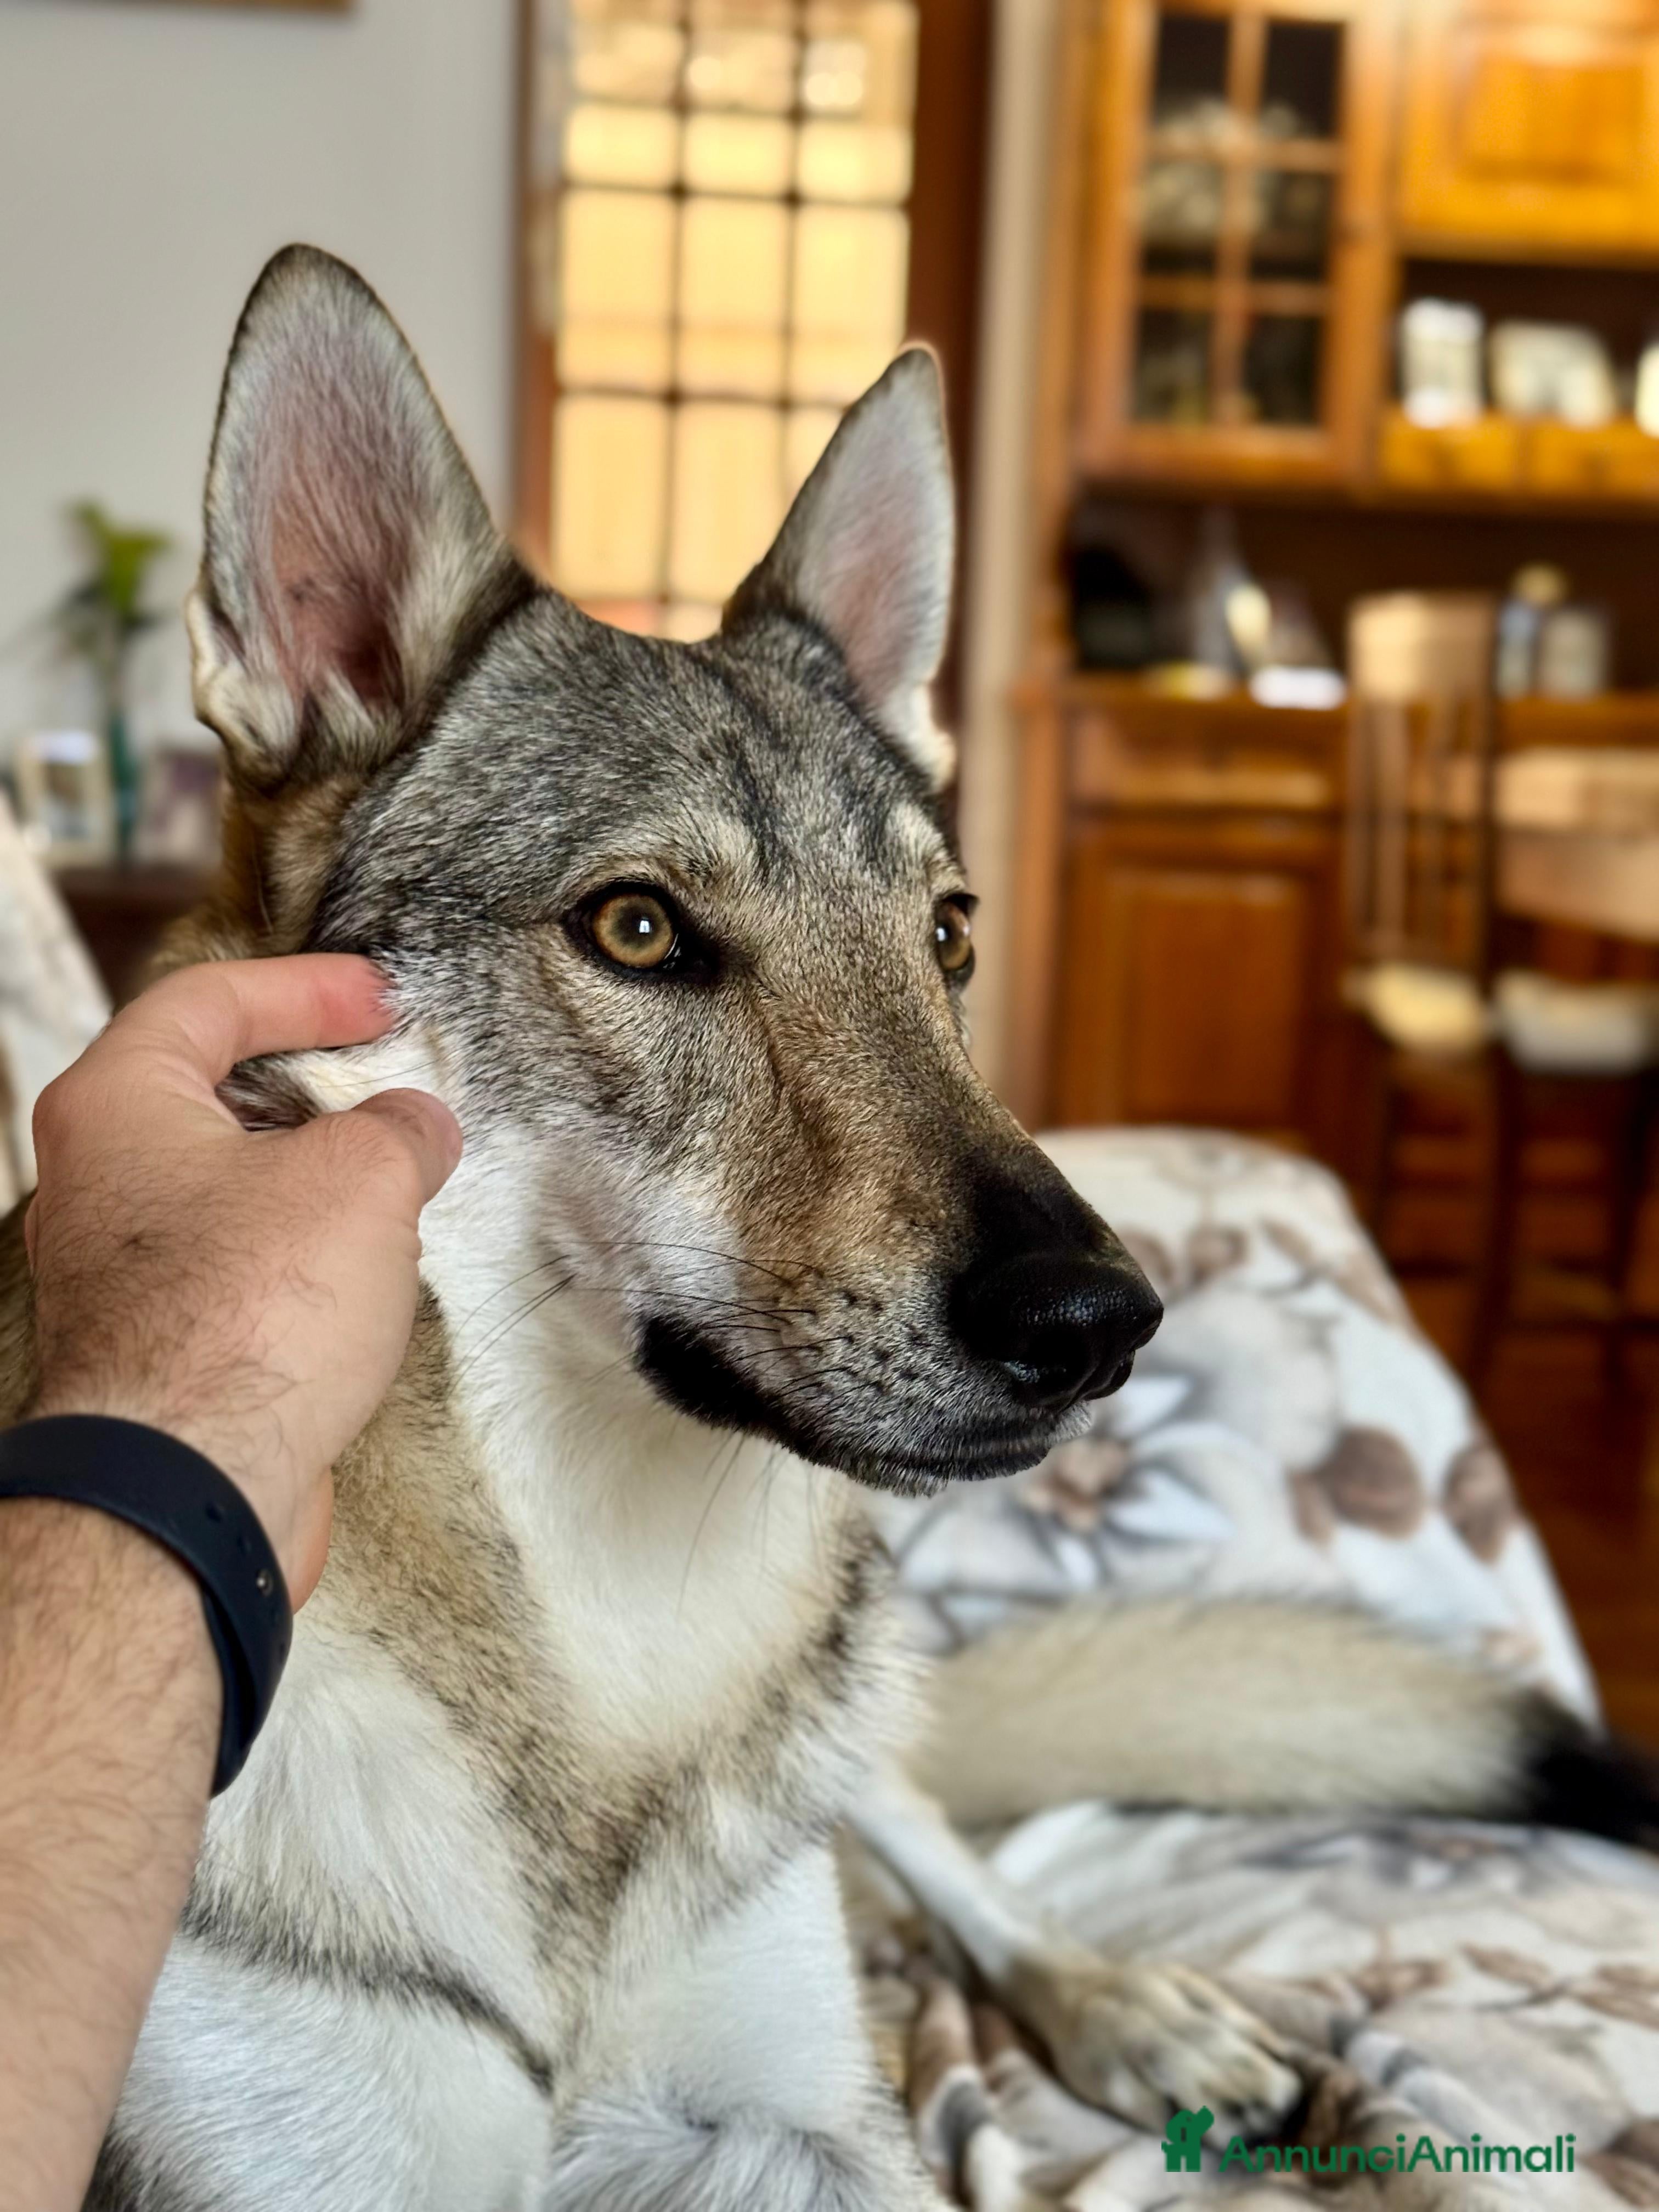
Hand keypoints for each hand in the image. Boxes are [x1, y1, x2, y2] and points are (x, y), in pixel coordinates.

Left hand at [22, 955, 460, 1603]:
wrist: (194, 1488)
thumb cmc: (247, 1319)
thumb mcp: (362, 1179)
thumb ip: (399, 1129)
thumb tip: (415, 1128)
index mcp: (117, 1107)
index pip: (206, 1002)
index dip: (304, 988)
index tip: (377, 997)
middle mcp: (97, 1181)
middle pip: (209, 1094)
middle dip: (312, 1087)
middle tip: (388, 1086)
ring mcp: (120, 1270)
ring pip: (225, 1187)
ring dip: (311, 1178)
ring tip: (394, 1184)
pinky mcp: (157, 1345)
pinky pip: (234, 1267)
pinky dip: (298, 1254)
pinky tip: (362, 1276)